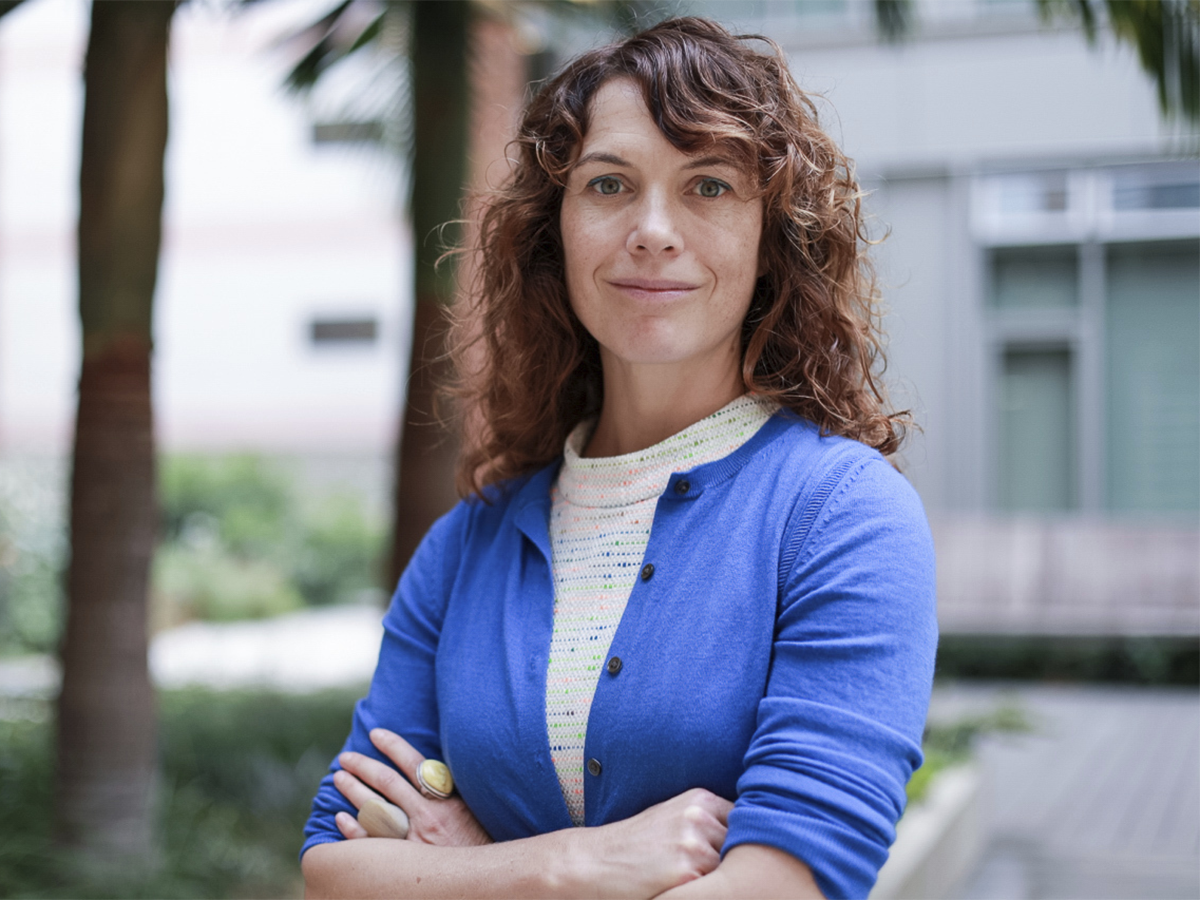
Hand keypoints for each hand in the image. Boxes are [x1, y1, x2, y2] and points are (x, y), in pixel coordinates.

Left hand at [332, 728, 492, 847]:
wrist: (482, 881)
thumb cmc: (479, 846)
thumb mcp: (473, 812)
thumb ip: (450, 793)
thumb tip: (429, 771)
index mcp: (447, 800)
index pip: (415, 764)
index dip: (394, 746)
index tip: (376, 734)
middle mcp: (428, 818)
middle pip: (388, 783)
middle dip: (364, 766)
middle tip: (346, 757)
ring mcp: (413, 842)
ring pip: (375, 809)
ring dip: (353, 790)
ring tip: (339, 778)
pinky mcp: (403, 863)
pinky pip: (371, 844)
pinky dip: (353, 830)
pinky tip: (341, 818)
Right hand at [566, 788, 732, 899]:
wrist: (593, 863)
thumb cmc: (635, 846)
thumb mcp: (673, 819)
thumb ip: (709, 823)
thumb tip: (750, 838)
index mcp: (700, 800)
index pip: (746, 821)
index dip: (743, 842)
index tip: (737, 854)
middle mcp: (699, 816)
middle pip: (743, 846)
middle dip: (734, 862)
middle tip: (710, 871)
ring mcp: (693, 843)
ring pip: (731, 869)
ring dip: (721, 880)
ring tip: (693, 879)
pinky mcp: (686, 871)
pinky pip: (714, 888)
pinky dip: (706, 892)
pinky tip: (686, 887)